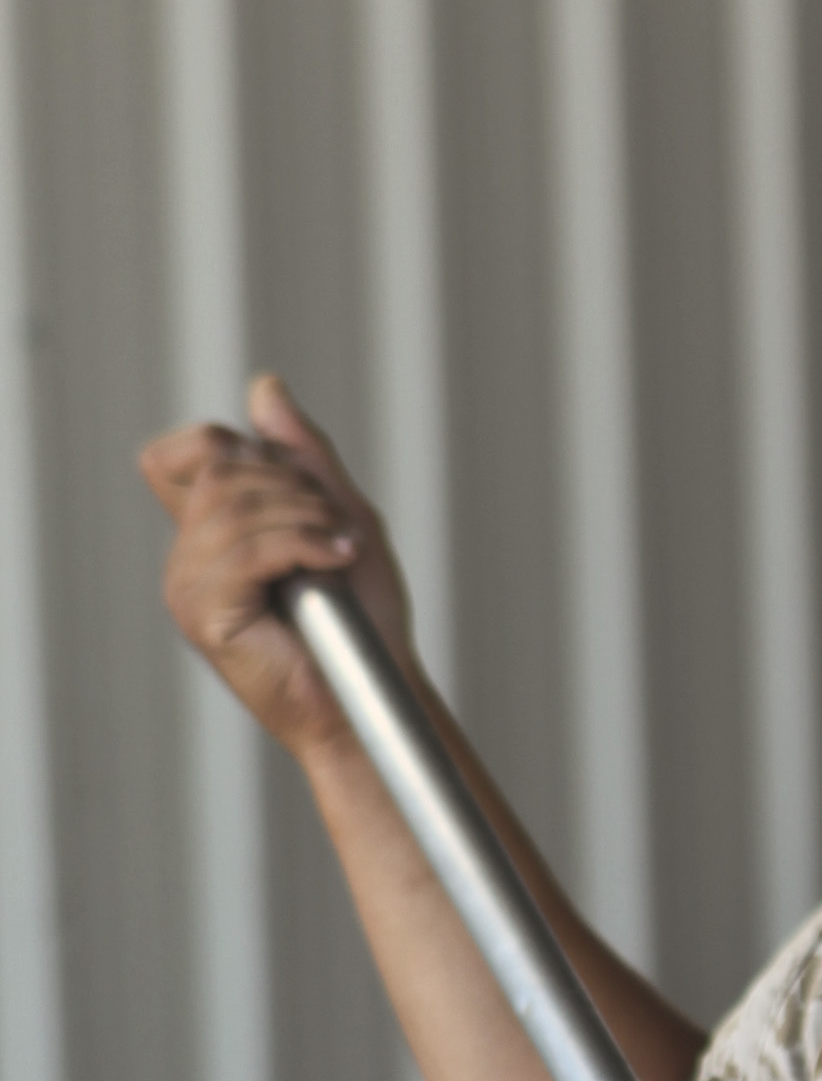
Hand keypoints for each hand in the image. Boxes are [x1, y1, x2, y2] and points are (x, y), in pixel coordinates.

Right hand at [140, 375, 412, 754]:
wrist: (373, 694)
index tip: (305, 493)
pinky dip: (304, 545)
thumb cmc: (361, 620)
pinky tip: (336, 562)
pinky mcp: (205, 616)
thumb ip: (302, 453)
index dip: (242, 449)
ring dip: (306, 517)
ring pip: (235, 503)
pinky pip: (248, 549)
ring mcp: (189, 587)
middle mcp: (188, 556)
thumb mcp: (340, 514)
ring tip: (341, 551)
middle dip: (295, 486)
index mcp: (208, 531)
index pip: (189, 451)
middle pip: (222, 468)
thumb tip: (264, 387)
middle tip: (339, 531)